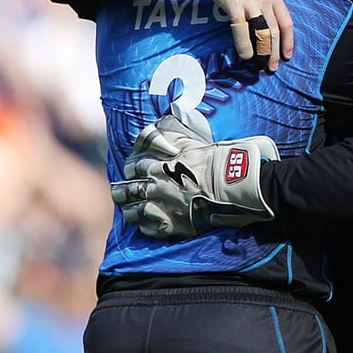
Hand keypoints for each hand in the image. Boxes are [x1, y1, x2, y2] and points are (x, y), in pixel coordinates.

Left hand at [112, 106, 278, 238]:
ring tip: (128, 210)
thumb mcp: (195, 144)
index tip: (129, 171)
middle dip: (123, 190)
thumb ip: (176, 139)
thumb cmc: (218, 162)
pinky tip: (143, 224)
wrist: (235, 186)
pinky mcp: (173, 224)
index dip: (131, 169)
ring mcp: (163, 207)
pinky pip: (150, 228)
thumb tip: (164, 124)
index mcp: (161, 166)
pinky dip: (144, 226)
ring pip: (135, 210)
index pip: (136, 167)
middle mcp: (157, 186)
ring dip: (130, 210)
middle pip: (131, 189)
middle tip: (117, 192)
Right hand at [199, 0, 294, 71]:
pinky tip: (246, 55)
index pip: (287, 22)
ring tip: (261, 64)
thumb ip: (268, 4)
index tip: (287, 56)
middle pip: (274, 30)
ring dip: (263, 52)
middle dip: (275, 52)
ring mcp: (250, 1)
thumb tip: (272, 26)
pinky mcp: (234, 4)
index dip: (288, 41)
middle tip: (273, 67)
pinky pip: (241, 30)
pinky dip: (244, 45)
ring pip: (261, 32)